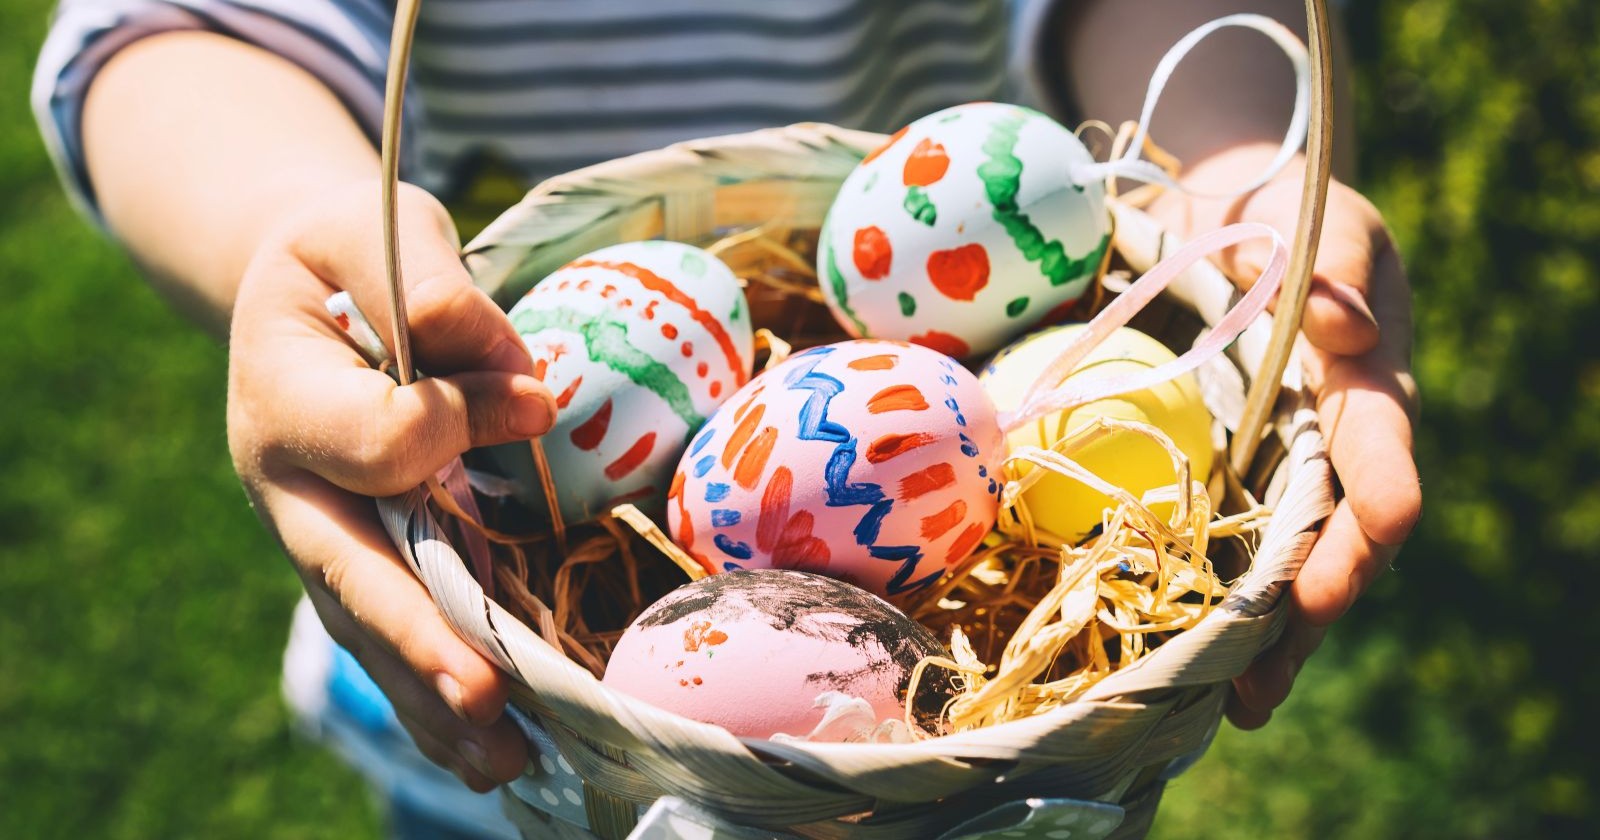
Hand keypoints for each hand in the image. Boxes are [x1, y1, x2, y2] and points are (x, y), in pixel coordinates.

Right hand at [227, 179, 555, 787]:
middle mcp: (289, 486)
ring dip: (435, 699)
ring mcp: (319, 537)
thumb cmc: (343, 255)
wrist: (300, 292)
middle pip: (350, 575)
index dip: (462, 421)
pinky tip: (493, 756)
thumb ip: (422, 280)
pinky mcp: (359, 563)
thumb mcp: (367, 227)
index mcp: (280, 395)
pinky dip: (436, 702)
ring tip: (506, 763)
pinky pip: (392, 641)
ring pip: (371, 631)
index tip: (533, 398)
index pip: (381, 437)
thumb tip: (504, 365)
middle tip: (486, 693)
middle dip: (420, 637)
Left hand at [1147, 144, 1421, 728]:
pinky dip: (1201, 594)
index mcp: (1368, 389)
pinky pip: (1220, 538)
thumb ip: (1334, 267)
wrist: (1228, 212)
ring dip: (1256, 637)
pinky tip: (1167, 649)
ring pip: (1279, 563)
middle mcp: (1331, 444)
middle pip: (1332, 548)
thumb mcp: (1318, 220)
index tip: (1329, 587)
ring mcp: (1279, 462)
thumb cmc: (1288, 212)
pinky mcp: (1225, 466)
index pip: (1381, 468)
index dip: (1363, 532)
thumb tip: (1346, 331)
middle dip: (1301, 622)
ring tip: (1221, 704)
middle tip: (1257, 688)